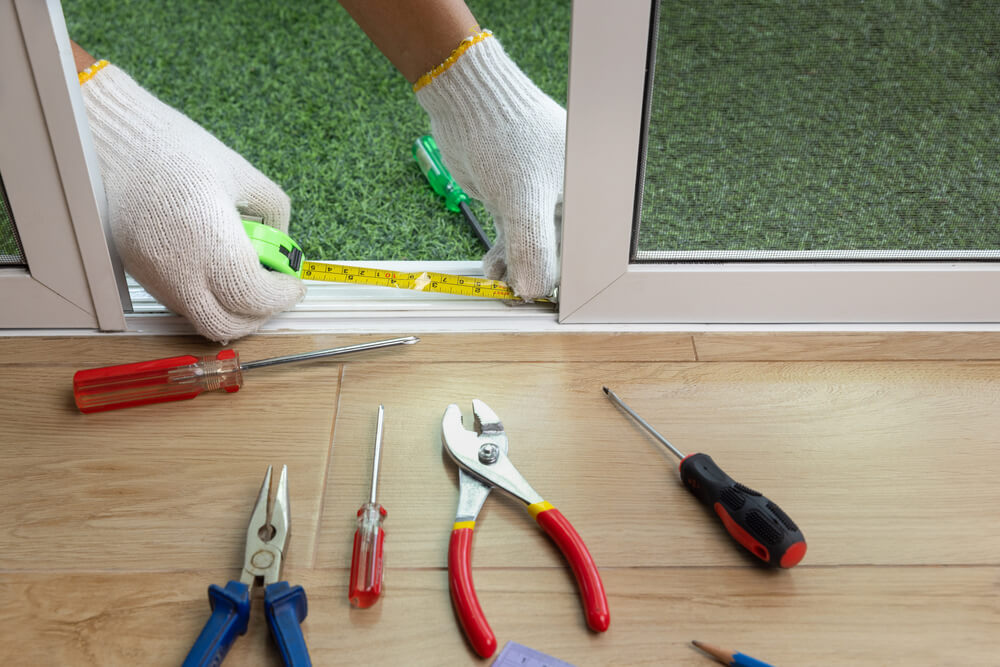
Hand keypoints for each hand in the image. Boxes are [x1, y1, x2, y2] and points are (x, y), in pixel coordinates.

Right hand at [79, 62, 304, 341]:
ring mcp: (154, 275)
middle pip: (225, 324)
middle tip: (275, 295)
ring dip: (231, 312)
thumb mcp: (244, 175)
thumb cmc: (182, 151)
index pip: (253, 296)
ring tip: (247, 284)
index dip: (281, 296)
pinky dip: (205, 299)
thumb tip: (283, 244)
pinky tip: (216, 274)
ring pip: (199, 320)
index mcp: (210, 241)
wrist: (118, 142)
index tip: (294, 285)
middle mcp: (178, 268)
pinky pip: (179, 303)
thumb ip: (274, 212)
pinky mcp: (139, 274)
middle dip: (258, 317)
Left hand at [415, 32, 563, 299]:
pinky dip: (504, 251)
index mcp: (588, 187)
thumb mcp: (523, 201)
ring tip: (502, 283)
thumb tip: (536, 290)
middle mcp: (569, 192)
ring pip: (533, 240)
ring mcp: (540, 194)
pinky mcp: (515, 196)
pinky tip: (493, 268)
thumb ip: (533, 248)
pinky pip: (514, 232)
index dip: (570, 270)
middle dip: (538, 270)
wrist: (467, 103)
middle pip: (560, 244)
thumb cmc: (505, 138)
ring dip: (516, 264)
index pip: (586, 241)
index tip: (552, 297)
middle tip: (523, 295)